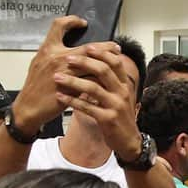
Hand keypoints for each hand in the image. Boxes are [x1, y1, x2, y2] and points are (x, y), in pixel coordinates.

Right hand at [12, 16, 120, 135]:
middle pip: (87, 48)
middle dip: (105, 47)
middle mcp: (56, 58)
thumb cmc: (36, 87)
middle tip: (115, 48)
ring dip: (107, 64)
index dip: (72, 21)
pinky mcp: (70, 89)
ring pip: (92, 65)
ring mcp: (64, 73)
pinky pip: (91, 82)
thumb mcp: (42, 64)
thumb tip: (76, 52)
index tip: (83, 23)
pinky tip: (108, 80)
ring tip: (116, 63)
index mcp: (47, 49)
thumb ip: (57, 55)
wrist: (29, 107)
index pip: (59, 26)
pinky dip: (100, 79)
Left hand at [54, 44, 141, 160]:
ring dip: (73, 81)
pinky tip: (60, 96)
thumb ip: (112, 82)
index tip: (87, 46)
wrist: (129, 141)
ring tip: (57, 77)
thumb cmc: (121, 118)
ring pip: (93, 88)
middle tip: (68, 58)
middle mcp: (122, 93)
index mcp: (125, 85)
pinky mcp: (107, 119)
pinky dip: (72, 101)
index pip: (116, 62)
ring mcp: (115, 106)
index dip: (101, 52)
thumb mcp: (121, 97)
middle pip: (103, 71)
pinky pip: (87, 107)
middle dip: (84, 62)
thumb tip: (98, 65)